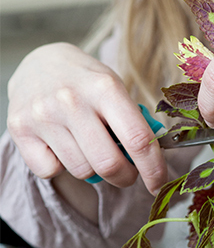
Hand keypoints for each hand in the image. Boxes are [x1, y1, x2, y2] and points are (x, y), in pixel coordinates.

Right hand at [6, 43, 166, 193]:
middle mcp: (72, 101)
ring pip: (81, 170)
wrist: (40, 62)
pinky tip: (62, 146)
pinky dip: (61, 167)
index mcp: (105, 88)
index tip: (159, 185)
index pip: (138, 140)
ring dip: (93, 169)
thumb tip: (153, 163)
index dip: (153, 169)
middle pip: (108, 164)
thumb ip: (134, 123)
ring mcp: (43, 116)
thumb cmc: (87, 82)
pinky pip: (50, 171)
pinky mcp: (19, 129)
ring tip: (91, 149)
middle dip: (125, 177)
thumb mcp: (116, 89)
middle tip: (127, 174)